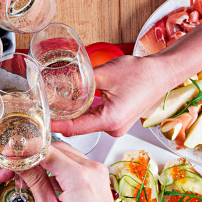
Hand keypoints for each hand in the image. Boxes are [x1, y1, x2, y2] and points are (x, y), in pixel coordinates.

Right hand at [0, 143, 120, 201]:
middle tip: (12, 170)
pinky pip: (73, 163)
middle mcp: (92, 169)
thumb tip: (20, 164)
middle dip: (30, 157)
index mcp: (80, 177)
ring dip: (43, 162)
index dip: (23, 152)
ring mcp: (97, 172)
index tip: (8, 157)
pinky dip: (56, 168)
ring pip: (63, 154)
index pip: (45, 151)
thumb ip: (35, 182)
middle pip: (54, 149)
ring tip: (25, 179)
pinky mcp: (97, 177)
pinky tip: (43, 181)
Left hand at [51, 55, 176, 137]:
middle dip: (60, 118)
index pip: (73, 128)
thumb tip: (58, 81)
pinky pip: (95, 120)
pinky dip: (84, 113)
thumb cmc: (141, 73)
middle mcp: (113, 128)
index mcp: (110, 120)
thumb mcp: (104, 73)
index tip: (40, 120)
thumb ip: (80, 80)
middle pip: (78, 127)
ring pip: (86, 124)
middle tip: (42, 108)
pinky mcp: (117, 122)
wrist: (162, 73)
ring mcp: (116, 127)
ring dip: (72, 115)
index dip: (54, 124)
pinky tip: (73, 104)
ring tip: (54, 104)